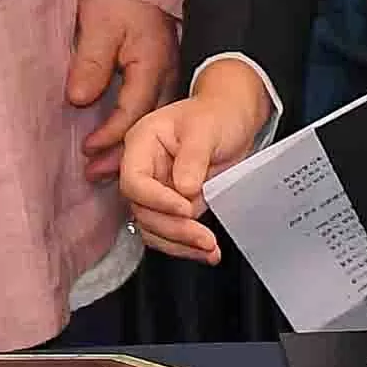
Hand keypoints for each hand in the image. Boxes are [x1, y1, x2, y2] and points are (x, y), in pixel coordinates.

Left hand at [65, 0, 181, 182]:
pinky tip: (122, 145)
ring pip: (152, 120)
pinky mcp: (161, 75)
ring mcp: (167, 75)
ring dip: (130, 146)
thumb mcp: (98, 25)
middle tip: (97, 175)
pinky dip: (136, 131)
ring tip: (104, 169)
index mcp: (152, 63)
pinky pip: (151, 110)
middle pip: (148, 124)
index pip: (132, 110)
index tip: (87, 149)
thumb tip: (78, 99)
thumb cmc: (117, 0)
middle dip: (123, 153)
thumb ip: (90, 63)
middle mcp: (166, 74)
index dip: (110, 134)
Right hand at [118, 61, 274, 267]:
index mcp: (141, 143)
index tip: (185, 209)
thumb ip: (193, 157)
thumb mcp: (206, 129)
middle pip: (143, 210)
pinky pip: (170, 232)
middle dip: (173, 228)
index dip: (156, 199)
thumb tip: (184, 189)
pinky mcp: (172, 206)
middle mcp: (143, 168)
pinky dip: (187, 245)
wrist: (233, 120)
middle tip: (204, 238)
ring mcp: (157, 189)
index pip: (134, 180)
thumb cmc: (217, 115)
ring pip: (154, 228)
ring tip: (210, 250)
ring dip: (180, 244)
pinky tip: (208, 251)